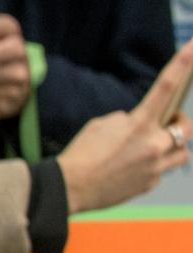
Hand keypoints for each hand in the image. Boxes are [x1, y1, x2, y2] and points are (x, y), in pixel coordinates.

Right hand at [55, 40, 192, 212]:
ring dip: (173, 147)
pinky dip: (152, 166)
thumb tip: (141, 126)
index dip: (183, 64)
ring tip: (151, 148)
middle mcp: (154, 145)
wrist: (70, 188)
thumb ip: (128, 121)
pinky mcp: (151, 183)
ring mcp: (156, 166)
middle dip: (180, 123)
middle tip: (169, 123)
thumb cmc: (82, 153)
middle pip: (186, 129)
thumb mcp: (102, 125)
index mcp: (138, 124)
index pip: (165, 87)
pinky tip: (131, 168)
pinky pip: (163, 170)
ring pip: (183, 153)